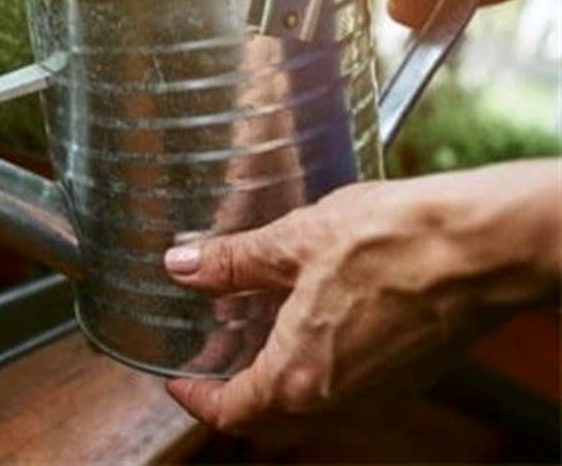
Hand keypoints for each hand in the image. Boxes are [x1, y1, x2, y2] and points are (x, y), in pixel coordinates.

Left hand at [161, 159, 560, 432]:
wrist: (487, 246)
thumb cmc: (394, 241)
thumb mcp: (294, 241)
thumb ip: (233, 261)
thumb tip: (182, 264)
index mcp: (298, 377)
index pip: (231, 414)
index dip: (196, 399)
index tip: (177, 379)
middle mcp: (339, 400)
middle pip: (271, 422)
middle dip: (235, 399)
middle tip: (212, 363)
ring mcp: (381, 392)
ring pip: (313, 410)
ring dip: (278, 387)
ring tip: (257, 339)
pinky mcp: (411, 372)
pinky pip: (351, 391)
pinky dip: (320, 373)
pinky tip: (314, 324)